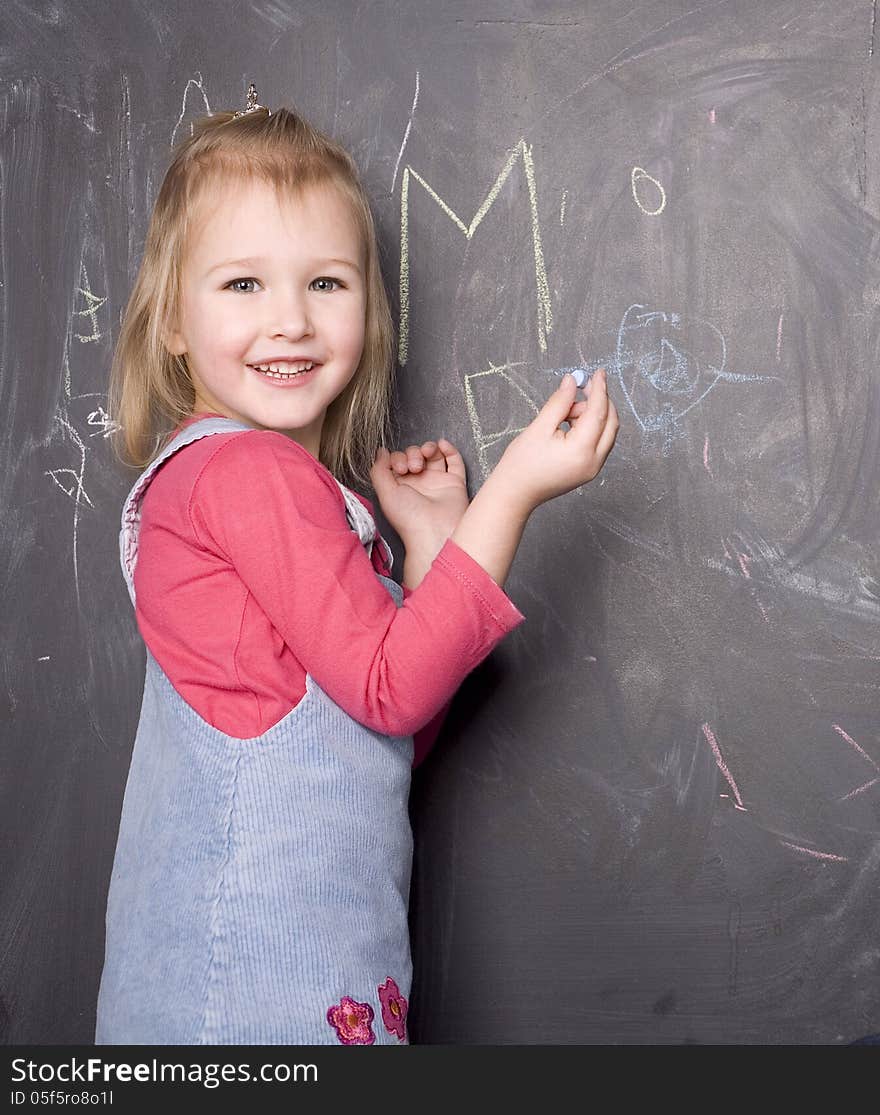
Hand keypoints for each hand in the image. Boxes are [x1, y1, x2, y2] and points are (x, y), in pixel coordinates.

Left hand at [370, 438, 469, 548]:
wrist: (435, 532)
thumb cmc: (410, 519)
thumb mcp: (385, 494)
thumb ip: (379, 470)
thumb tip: (381, 452)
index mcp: (400, 487)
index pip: (397, 461)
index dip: (397, 458)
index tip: (400, 469)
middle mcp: (418, 484)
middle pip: (414, 455)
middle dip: (412, 454)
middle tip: (413, 468)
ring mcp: (437, 482)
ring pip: (433, 455)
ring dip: (428, 447)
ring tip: (428, 453)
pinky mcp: (454, 482)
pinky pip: (454, 461)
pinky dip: (449, 449)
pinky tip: (442, 445)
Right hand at [495, 368, 618, 511]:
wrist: (514, 494)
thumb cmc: (521, 464)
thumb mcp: (539, 427)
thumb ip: (559, 403)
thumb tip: (572, 382)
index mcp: (581, 451)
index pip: (599, 413)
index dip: (600, 390)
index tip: (598, 372)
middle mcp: (593, 462)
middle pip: (610, 423)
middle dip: (600, 402)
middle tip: (583, 387)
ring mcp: (593, 469)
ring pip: (606, 432)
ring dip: (593, 416)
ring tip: (564, 413)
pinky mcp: (588, 471)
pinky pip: (599, 443)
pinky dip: (590, 428)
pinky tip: (570, 423)